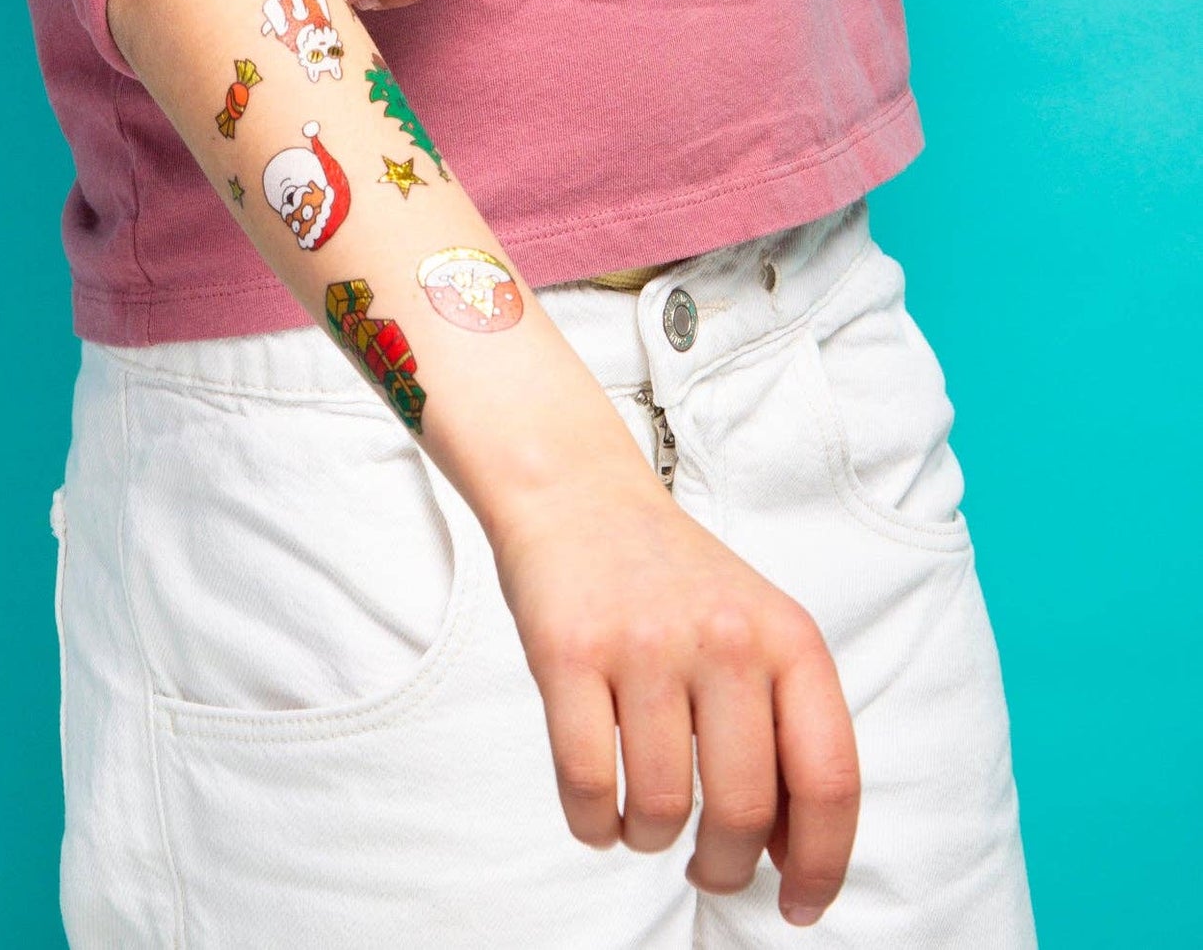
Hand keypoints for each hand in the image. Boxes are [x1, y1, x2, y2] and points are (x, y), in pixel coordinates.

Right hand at [490, 473, 859, 928]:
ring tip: (643, 819)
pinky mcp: (568, 653)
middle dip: (724, 865)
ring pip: (660, 807)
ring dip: (650, 839)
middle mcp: (724, 637)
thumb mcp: (753, 626)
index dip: (823, 863)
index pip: (828, 777)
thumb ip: (783, 723)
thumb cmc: (669, 577)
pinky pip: (586, 787)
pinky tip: (599, 813)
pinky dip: (594, 825)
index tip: (799, 903)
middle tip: (706, 865)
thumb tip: (793, 853)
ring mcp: (644, 645)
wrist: (577, 493)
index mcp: (787, 636)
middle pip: (744, 809)